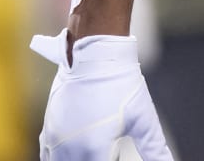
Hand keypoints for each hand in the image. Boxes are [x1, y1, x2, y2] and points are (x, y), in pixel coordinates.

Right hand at [31, 32, 172, 160]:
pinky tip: (73, 154)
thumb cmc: (121, 84)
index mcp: (94, 148)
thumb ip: (155, 149)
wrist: (94, 53)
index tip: (119, 156)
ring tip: (95, 152)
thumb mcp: (144, 119)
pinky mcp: (49, 128)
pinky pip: (47, 155)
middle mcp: (70, 147)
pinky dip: (59, 158)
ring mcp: (55, 138)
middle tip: (112, 151)